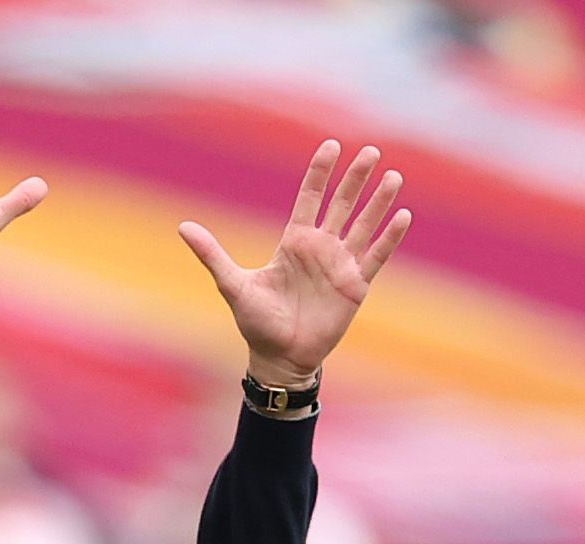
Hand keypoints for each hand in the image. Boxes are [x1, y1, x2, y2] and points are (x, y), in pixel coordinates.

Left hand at [181, 142, 412, 391]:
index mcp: (294, 241)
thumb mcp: (233, 284)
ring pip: (364, 225)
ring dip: (378, 202)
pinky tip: (402, 216)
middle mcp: (321, 248)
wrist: (281, 357)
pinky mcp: (355, 286)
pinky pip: (376, 256)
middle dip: (355, 178)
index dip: (320, 172)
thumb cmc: (257, 323)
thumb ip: (212, 254)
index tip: (330, 145)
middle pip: (342, 204)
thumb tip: (183, 227)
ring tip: (393, 176)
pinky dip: (389, 237)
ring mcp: (341, 265)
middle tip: (369, 151)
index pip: (310, 197)